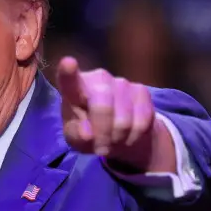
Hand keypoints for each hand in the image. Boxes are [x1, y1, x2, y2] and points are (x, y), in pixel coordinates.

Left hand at [56, 56, 165, 171]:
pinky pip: (141, 121)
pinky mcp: (141, 91)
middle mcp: (98, 78)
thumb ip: (76, 135)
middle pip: (102, 106)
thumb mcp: (75, 138)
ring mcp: (121, 82)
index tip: (68, 63)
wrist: (117, 134)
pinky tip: (129, 134)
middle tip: (101, 147)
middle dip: (103, 133)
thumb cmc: (88, 132)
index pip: (69, 80)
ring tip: (114, 139)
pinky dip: (134, 136)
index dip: (68, 72)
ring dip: (119, 137)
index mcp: (74, 88)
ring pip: (124, 119)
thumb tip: (87, 134)